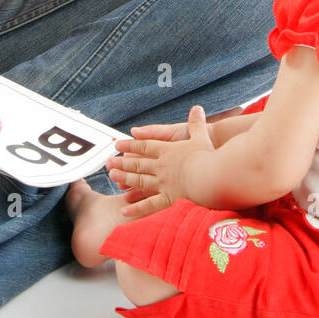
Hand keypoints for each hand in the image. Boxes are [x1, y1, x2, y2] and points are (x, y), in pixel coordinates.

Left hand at [106, 105, 216, 220]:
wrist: (210, 176)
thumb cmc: (207, 156)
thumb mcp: (202, 135)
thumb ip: (197, 122)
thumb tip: (197, 108)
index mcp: (168, 150)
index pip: (145, 146)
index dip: (131, 144)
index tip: (118, 144)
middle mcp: (161, 166)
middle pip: (138, 163)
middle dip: (122, 162)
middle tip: (108, 162)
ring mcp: (162, 183)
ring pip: (139, 180)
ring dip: (125, 178)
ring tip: (112, 177)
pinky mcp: (168, 198)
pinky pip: (149, 204)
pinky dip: (136, 208)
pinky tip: (124, 209)